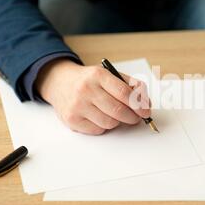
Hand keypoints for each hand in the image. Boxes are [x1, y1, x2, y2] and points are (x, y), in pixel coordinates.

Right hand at [35, 59, 150, 134]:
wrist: (59, 82)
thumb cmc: (89, 80)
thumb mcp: (109, 74)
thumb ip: (130, 85)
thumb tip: (146, 104)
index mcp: (98, 75)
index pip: (124, 93)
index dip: (139, 105)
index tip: (146, 112)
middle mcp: (86, 89)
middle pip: (118, 110)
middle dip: (132, 117)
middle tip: (136, 118)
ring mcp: (77, 105)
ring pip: (109, 123)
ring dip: (117, 122)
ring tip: (114, 114)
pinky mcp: (72, 120)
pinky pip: (98, 130)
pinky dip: (104, 126)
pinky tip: (100, 117)